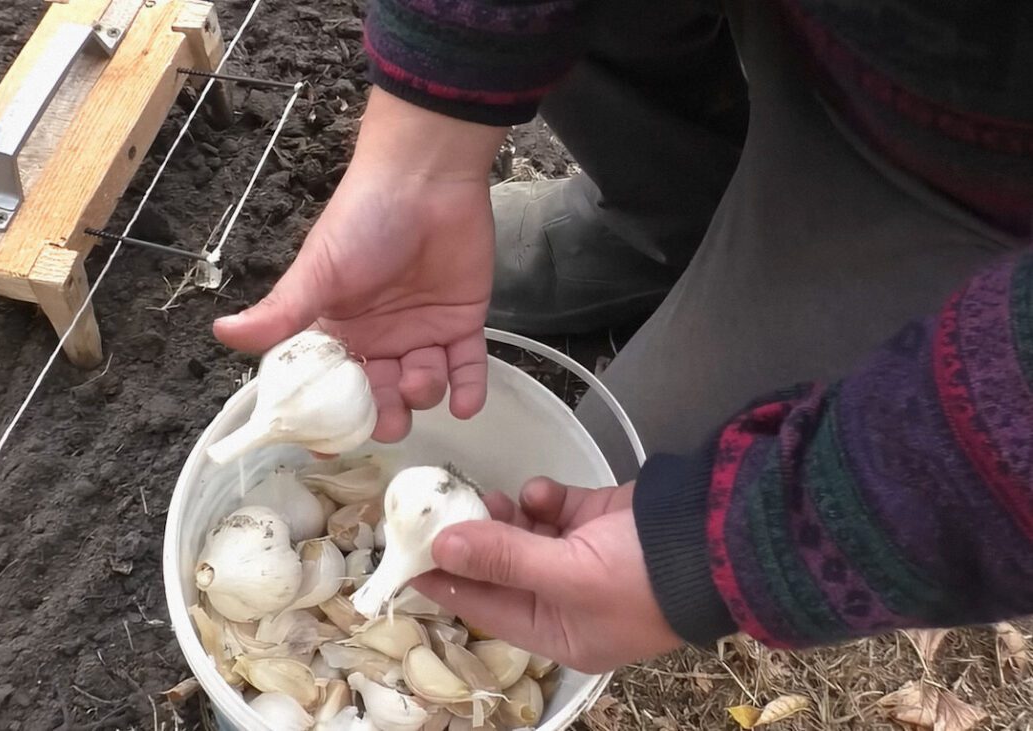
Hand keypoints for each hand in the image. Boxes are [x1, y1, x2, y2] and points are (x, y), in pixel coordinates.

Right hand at [213, 90, 507, 441]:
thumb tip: (221, 334)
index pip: (330, 387)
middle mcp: (378, 338)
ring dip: (423, 394)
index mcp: (337, 330)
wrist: (426, 178)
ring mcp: (421, 332)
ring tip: (420, 377)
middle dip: (384, 415)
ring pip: (423, 386)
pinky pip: (468, 367)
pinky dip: (469, 390)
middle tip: (387, 419)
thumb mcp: (317, 270)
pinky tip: (466, 404)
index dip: (330, 417)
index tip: (329, 446)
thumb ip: (281, 312)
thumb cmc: (364, 219)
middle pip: (381, 397)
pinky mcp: (462, 322)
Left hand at [410, 478, 684, 673]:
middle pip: (499, 567)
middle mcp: (564, 598)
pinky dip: (542, 497)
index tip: (404, 556)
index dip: (445, 580)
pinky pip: (551, 509)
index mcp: (558, 632)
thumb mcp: (567, 574)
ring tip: (486, 497)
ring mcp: (580, 556)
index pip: (484, 608)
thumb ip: (502, 558)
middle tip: (440, 508)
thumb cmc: (643, 575)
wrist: (720, 536)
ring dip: (502, 515)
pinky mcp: (594, 519)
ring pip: (520, 533)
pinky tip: (547, 493)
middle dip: (472, 539)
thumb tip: (441, 546)